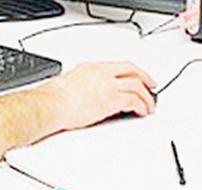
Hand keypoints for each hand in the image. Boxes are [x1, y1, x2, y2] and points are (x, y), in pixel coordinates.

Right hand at [38, 61, 157, 131]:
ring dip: (146, 97)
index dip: (133, 71)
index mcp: (92, 68)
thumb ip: (78, 83)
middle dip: (145, 79)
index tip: (138, 77)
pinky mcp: (111, 100)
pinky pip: (133, 101)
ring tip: (149, 105)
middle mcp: (103, 74)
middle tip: (151, 88)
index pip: (119, 66)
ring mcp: (108, 86)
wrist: (50, 105)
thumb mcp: (66, 82)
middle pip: (133, 71)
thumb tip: (77, 90)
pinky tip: (142, 112)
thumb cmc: (52, 98)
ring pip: (137, 86)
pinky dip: (141, 106)